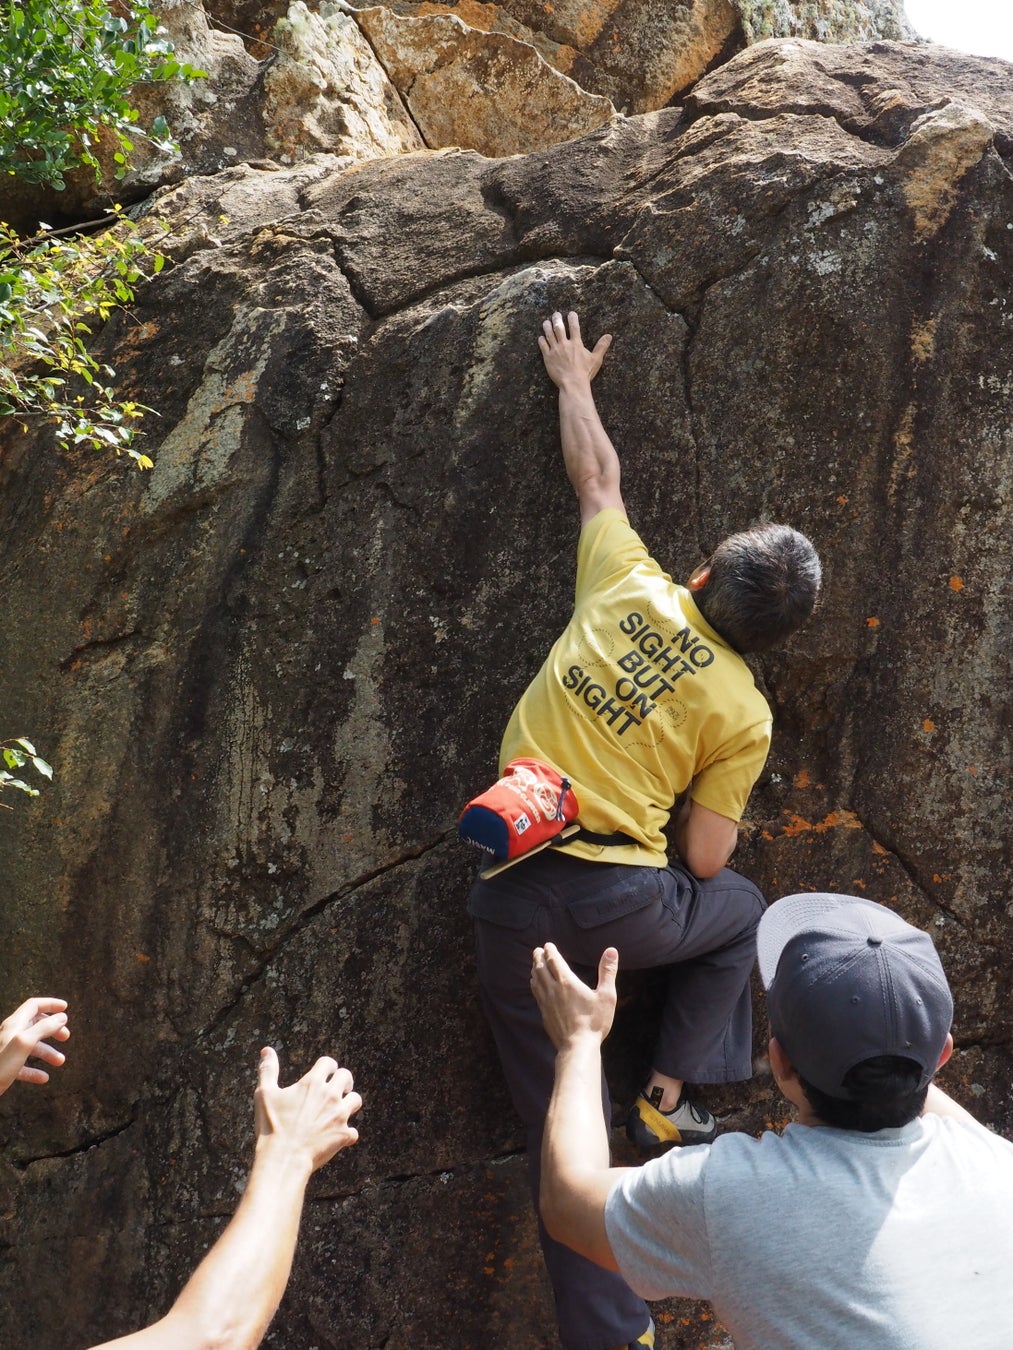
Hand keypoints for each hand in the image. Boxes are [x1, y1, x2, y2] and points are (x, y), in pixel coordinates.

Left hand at [0, 997, 69, 1095]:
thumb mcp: (24, 1043)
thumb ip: (43, 1028)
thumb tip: (62, 1017)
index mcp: (14, 1025)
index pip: (34, 1006)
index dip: (50, 1004)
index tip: (66, 1008)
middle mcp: (10, 1035)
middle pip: (35, 1025)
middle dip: (53, 1029)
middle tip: (66, 1036)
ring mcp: (7, 1051)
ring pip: (31, 1046)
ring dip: (48, 1052)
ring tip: (60, 1061)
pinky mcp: (5, 1067)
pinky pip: (23, 1066)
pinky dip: (35, 1070)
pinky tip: (43, 1078)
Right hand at [254, 1047, 360, 1173]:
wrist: (283, 1158)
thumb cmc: (271, 1126)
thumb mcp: (264, 1094)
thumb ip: (268, 1070)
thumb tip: (266, 1050)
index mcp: (312, 1083)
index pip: (328, 1063)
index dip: (327, 1066)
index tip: (325, 1072)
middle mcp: (330, 1095)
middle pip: (346, 1076)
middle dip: (343, 1080)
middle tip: (338, 1088)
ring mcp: (339, 1115)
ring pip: (356, 1100)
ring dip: (349, 1103)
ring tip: (340, 1109)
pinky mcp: (343, 1135)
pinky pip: (354, 1132)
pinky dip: (347, 1134)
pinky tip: (338, 1137)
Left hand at [530, 943, 617, 1050]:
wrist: (577, 1047)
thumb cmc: (594, 1022)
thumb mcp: (607, 996)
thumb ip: (608, 972)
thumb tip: (611, 950)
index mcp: (567, 982)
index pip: (554, 961)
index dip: (550, 951)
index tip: (547, 944)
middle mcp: (553, 990)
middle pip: (541, 968)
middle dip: (539, 957)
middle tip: (537, 950)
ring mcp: (546, 1002)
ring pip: (536, 981)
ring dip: (535, 969)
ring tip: (535, 964)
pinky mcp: (544, 1014)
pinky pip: (536, 994)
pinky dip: (534, 984)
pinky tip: (536, 986)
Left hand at [538, 311, 611, 389]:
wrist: (572, 383)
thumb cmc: (585, 373)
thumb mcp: (596, 359)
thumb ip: (601, 346)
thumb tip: (609, 336)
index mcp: (576, 344)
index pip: (574, 326)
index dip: (572, 318)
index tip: (571, 313)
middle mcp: (564, 344)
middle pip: (559, 327)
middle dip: (557, 319)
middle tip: (556, 314)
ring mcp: (555, 350)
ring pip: (549, 334)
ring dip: (547, 326)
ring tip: (546, 322)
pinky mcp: (548, 357)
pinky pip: (543, 345)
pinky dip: (541, 340)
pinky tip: (541, 337)